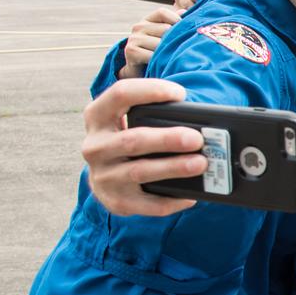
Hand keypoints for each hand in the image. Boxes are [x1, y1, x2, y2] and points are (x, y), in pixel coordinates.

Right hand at [81, 79, 205, 215]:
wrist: (105, 177)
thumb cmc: (128, 140)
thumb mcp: (129, 122)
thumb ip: (153, 116)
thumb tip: (199, 123)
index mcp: (97, 117)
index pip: (119, 95)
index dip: (150, 90)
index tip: (180, 94)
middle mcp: (95, 146)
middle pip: (132, 140)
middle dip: (167, 139)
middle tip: (197, 139)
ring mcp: (103, 176)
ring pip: (140, 172)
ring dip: (173, 167)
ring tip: (200, 164)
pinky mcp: (116, 201)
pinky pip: (147, 204)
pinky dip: (172, 200)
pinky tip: (191, 196)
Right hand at [119, 6, 179, 76]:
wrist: (139, 71)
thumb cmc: (157, 52)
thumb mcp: (166, 36)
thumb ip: (175, 23)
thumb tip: (184, 12)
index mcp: (148, 20)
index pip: (163, 12)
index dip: (175, 20)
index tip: (181, 32)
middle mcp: (138, 26)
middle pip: (165, 29)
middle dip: (172, 41)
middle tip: (172, 50)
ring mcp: (133, 38)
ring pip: (160, 43)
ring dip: (166, 53)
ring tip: (165, 58)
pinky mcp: (131, 51)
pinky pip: (153, 55)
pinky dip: (159, 61)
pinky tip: (158, 64)